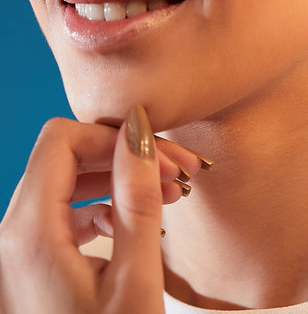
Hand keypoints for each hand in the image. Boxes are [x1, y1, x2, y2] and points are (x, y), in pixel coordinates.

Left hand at [0, 106, 205, 312]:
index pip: (62, 139)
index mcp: (28, 234)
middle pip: (66, 158)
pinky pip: (64, 214)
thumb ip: (138, 200)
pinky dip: (103, 207)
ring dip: (118, 180)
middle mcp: (11, 235)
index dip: (114, 137)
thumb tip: (139, 133)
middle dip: (124, 156)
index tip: (161, 154)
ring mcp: (17, 251)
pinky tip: (136, 222)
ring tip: (169, 192)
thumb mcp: (133, 284)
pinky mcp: (30, 265)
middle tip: (180, 171)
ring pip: (67, 183)